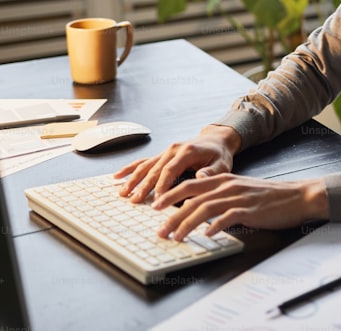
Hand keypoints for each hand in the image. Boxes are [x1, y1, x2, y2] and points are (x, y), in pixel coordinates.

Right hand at [113, 124, 241, 203]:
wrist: (216, 139)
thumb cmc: (219, 154)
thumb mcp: (222, 164)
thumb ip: (212, 172)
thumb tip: (201, 177)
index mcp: (187, 152)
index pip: (171, 170)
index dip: (162, 185)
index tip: (157, 199)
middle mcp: (173, 150)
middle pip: (155, 170)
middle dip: (144, 186)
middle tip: (134, 201)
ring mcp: (166, 151)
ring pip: (146, 166)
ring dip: (133, 179)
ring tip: (123, 193)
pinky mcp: (162, 155)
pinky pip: (143, 161)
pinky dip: (130, 169)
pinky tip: (117, 176)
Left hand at [150, 174, 328, 240]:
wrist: (298, 196)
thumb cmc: (270, 196)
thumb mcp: (241, 190)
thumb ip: (221, 196)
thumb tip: (199, 211)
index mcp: (224, 179)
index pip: (190, 184)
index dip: (170, 194)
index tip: (155, 206)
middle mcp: (228, 186)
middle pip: (192, 197)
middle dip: (171, 214)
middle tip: (159, 229)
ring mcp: (239, 197)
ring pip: (205, 208)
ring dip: (187, 224)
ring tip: (175, 237)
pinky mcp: (250, 210)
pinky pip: (228, 218)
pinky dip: (215, 227)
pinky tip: (206, 236)